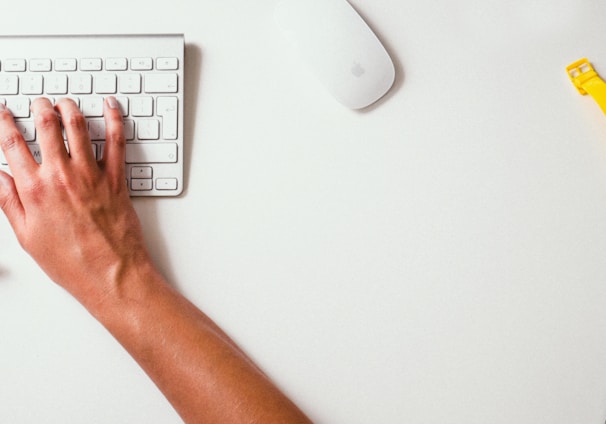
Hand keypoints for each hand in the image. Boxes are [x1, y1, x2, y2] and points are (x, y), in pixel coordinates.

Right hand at [0, 97, 149, 306]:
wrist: (112, 274)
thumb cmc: (72, 262)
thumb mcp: (27, 236)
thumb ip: (10, 202)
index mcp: (34, 190)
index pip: (12, 143)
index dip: (5, 122)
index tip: (3, 111)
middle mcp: (62, 176)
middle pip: (46, 126)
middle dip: (39, 107)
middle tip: (38, 102)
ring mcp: (92, 175)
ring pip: (78, 126)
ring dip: (69, 107)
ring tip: (64, 102)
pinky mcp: (117, 179)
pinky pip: (117, 141)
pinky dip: (114, 119)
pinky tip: (111, 106)